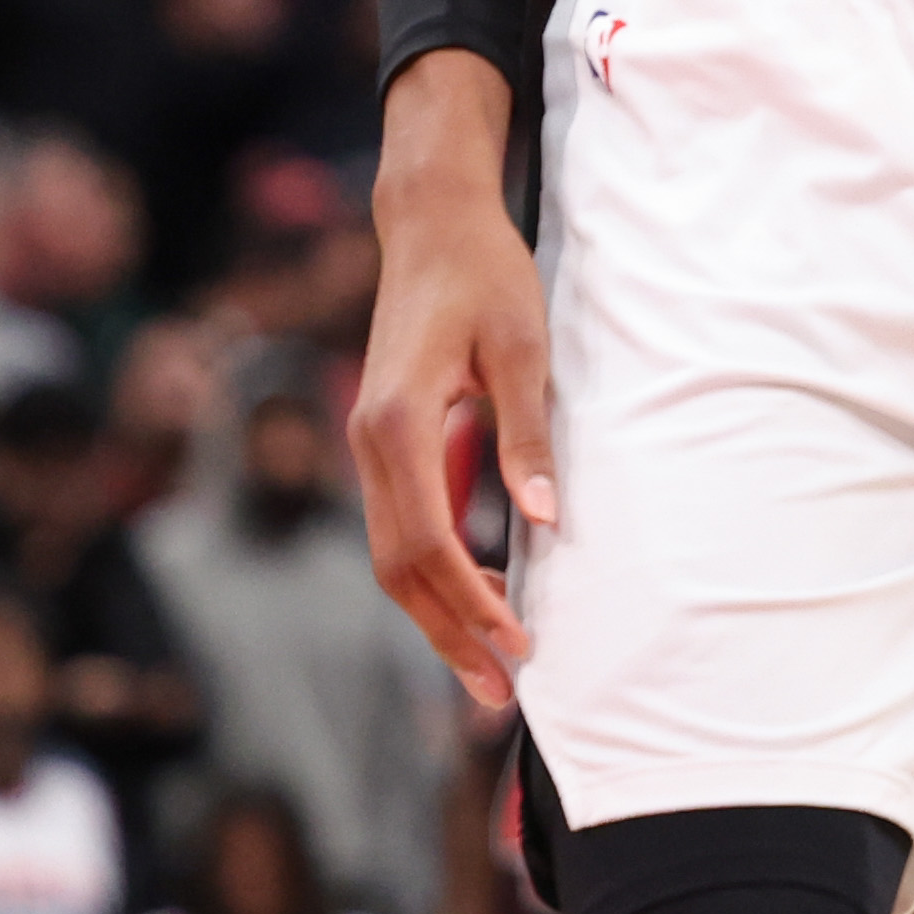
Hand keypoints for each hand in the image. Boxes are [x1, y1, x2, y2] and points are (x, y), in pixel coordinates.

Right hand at [352, 52, 555, 713]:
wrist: (432, 221)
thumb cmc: (483, 274)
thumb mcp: (523, 348)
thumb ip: (528, 434)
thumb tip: (546, 520)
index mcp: (398, 424)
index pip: (429, 544)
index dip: (470, 605)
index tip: (516, 645)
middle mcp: (370, 442)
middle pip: (398, 567)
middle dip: (447, 634)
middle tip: (498, 692)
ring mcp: (368, 443)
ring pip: (391, 555)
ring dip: (437, 613)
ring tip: (490, 664)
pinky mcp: (382, 440)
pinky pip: (398, 525)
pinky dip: (433, 573)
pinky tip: (479, 595)